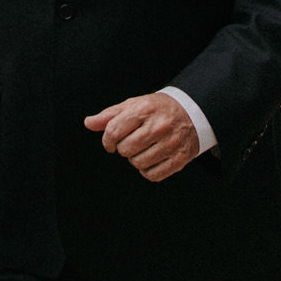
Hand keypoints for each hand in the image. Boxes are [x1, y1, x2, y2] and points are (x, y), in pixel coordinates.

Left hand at [84, 93, 199, 181]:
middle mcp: (159, 126)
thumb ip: (109, 115)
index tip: (111, 143)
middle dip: (124, 148)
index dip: (107, 140)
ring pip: (138, 164)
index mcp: (144, 110)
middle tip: (133, 142)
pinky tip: (152, 159)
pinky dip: (148, 171)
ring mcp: (171, 143)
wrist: (191, 111)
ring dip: (136, 159)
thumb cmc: (158, 109)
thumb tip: (88, 123)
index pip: (113, 131)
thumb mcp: (133, 105)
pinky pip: (153, 175)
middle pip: (125, 150)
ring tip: (144, 149)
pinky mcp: (180, 159)